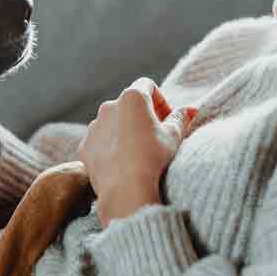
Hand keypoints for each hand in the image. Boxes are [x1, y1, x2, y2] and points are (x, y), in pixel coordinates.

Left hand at [78, 78, 197, 226]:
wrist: (125, 189)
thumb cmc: (153, 158)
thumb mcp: (174, 136)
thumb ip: (181, 118)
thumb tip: (191, 109)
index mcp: (132, 97)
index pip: (147, 86)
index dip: (160, 100)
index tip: (167, 119)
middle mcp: (108, 106)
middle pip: (128, 104)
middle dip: (142, 116)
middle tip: (156, 136)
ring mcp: (94, 126)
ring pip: (112, 122)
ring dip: (125, 130)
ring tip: (139, 152)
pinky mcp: (85, 145)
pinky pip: (100, 141)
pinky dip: (110, 147)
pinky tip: (123, 163)